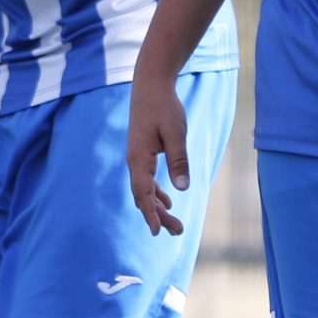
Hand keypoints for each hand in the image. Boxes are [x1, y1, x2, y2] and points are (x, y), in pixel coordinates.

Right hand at [125, 72, 191, 235]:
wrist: (151, 85)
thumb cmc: (164, 107)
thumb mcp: (176, 133)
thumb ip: (178, 160)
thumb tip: (182, 189)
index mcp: (139, 158)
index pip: (143, 193)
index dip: (150, 214)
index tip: (157, 232)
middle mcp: (134, 161)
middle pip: (144, 197)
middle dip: (159, 216)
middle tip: (178, 232)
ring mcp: (137, 158)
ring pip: (145, 190)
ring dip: (158, 208)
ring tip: (175, 224)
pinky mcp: (143, 154)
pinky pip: (147, 180)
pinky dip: (156, 194)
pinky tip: (167, 202)